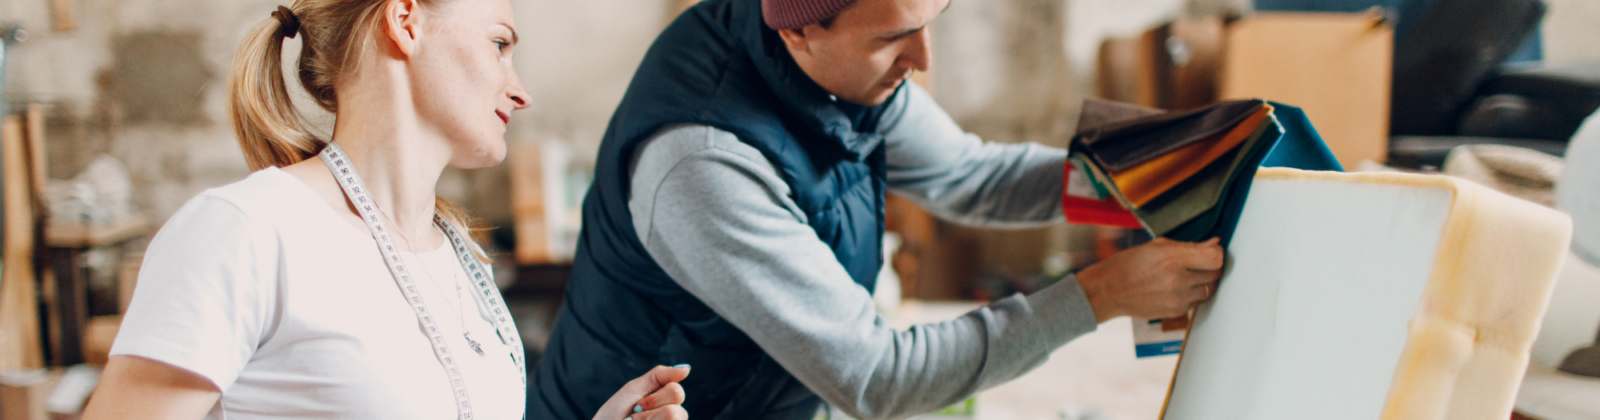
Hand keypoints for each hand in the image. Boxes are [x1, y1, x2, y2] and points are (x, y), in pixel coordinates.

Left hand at [592, 365, 691, 419]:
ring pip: (674, 418)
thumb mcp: (634, 389)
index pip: (677, 392)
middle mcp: (673, 418)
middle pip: (678, 408)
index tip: (637, 404)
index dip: (655, 398)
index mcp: (667, 402)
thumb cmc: (614, 415)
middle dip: (651, 410)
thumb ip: (660, 375)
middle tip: (634, 416)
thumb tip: (687, 369)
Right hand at [1076, 237, 1223, 321]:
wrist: (1109, 291)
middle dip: (1211, 266)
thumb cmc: (1128, 265)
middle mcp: (1177, 281)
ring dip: (1203, 281)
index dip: (1217, 252)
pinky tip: (1176, 287)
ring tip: (1185, 275)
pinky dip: (1192, 293)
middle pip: (1215, 274)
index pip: (1215, 258)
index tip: (1211, 250)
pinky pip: (1196, 301)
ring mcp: (1177, 299)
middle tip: (1199, 262)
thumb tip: (1213, 243)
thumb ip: (1188, 246)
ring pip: (1209, 289)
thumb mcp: (1156, 246)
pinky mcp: (1176, 312)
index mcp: (1172, 259)